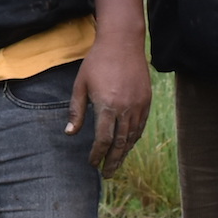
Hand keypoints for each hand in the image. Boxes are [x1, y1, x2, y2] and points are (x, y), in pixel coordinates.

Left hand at [71, 38, 152, 171]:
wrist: (123, 43)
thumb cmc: (96, 62)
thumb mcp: (80, 85)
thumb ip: (76, 111)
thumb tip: (70, 134)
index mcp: (107, 106)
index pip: (103, 139)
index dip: (97, 154)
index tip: (92, 163)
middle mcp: (126, 108)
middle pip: (120, 143)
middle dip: (112, 161)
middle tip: (106, 175)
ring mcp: (139, 105)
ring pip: (133, 136)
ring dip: (124, 153)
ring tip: (116, 164)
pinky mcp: (147, 100)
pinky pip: (141, 125)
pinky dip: (134, 139)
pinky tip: (127, 146)